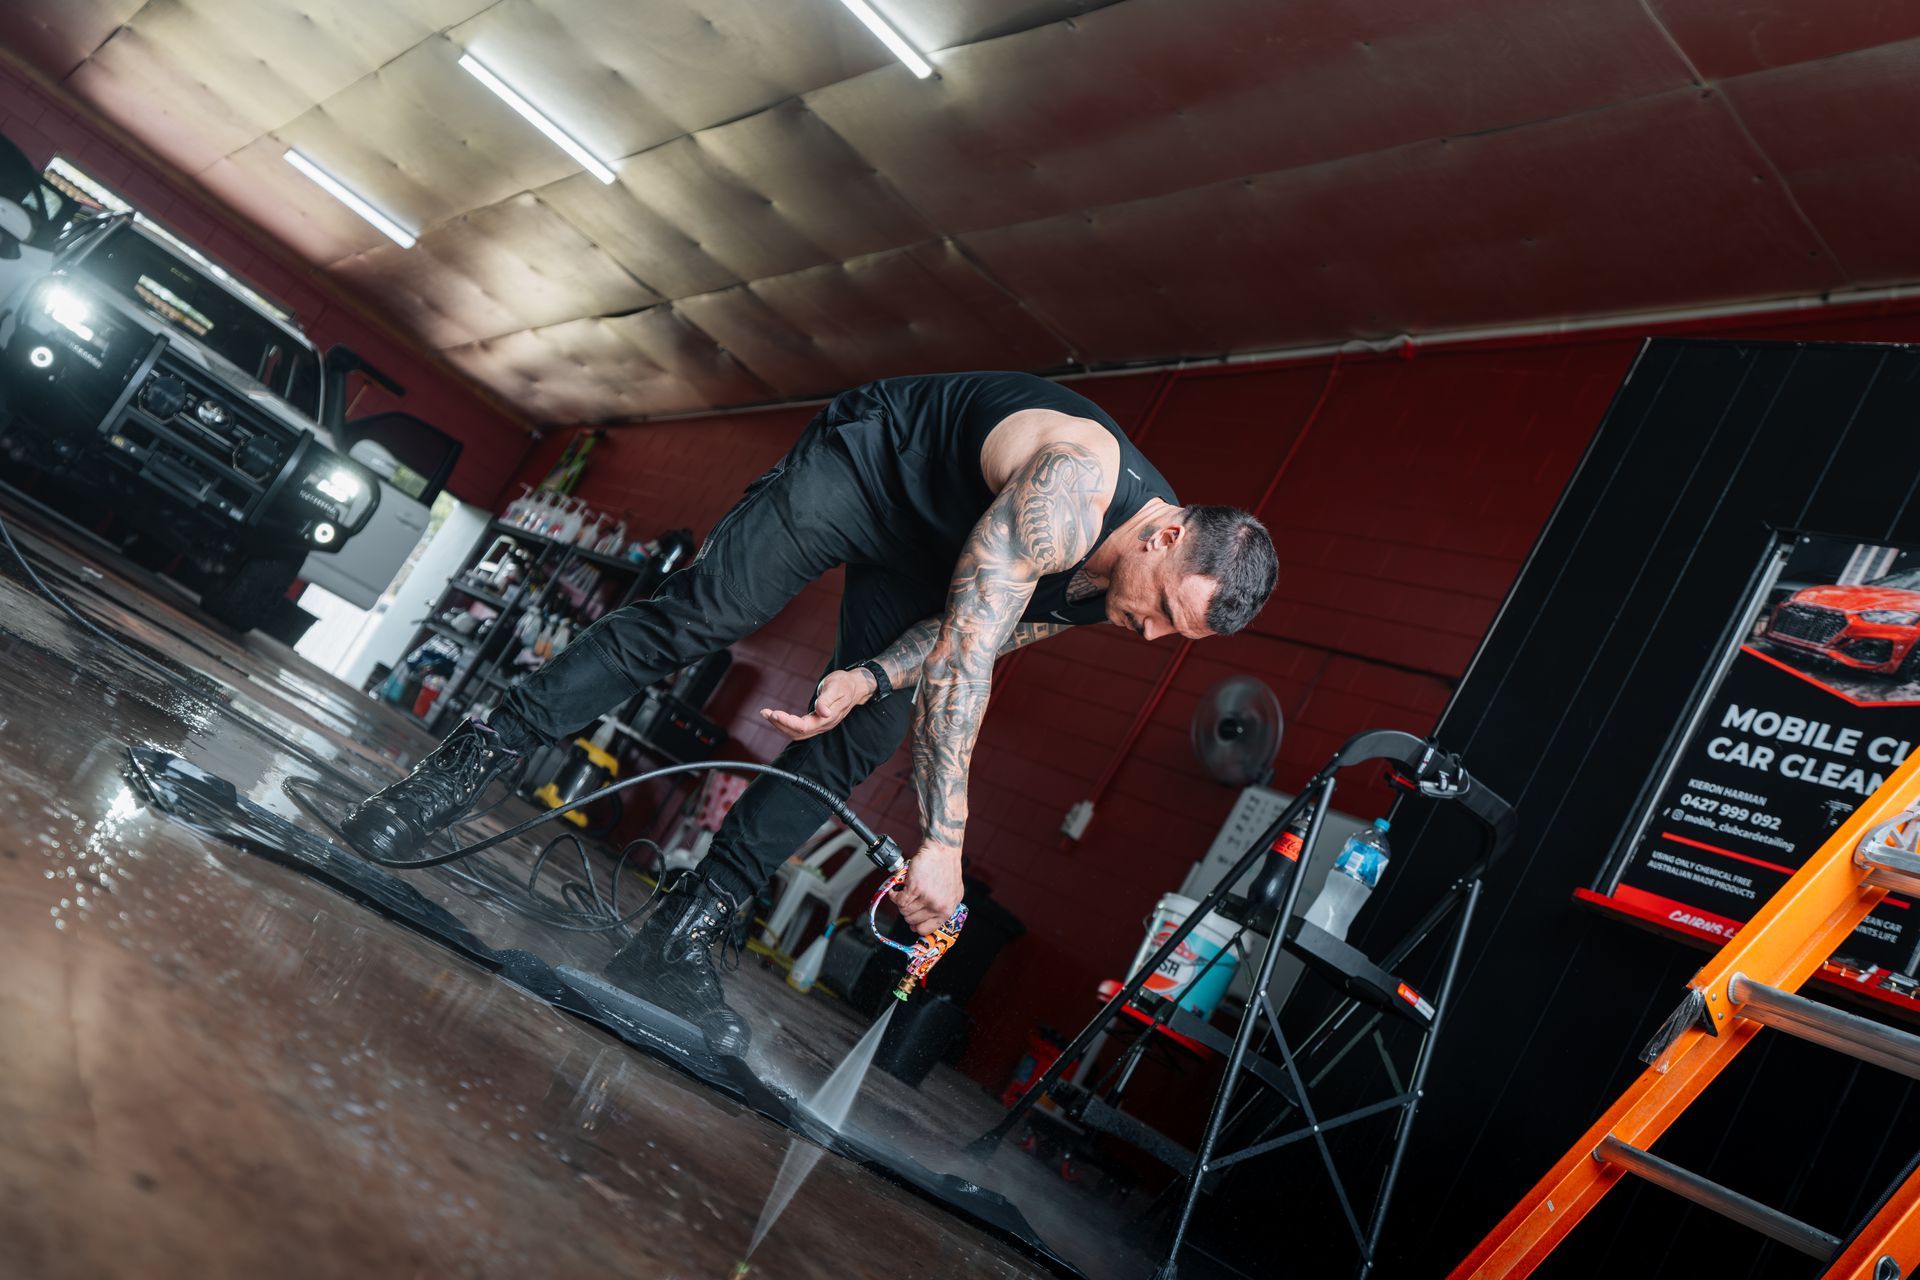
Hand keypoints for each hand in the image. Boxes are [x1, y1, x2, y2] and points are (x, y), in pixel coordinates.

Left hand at [761, 667, 875, 740]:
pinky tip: (777, 716)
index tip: (774, 713)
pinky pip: (799, 728)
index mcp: (827, 718)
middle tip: (765, 712)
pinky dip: (786, 724)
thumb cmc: (845, 684)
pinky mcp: (816, 722)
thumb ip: (828, 700)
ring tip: (766, 714)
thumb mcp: (836, 686)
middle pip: (797, 733)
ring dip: (780, 726)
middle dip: (779, 725)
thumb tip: (823, 712)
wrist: (855, 686)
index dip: (787, 722)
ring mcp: (820, 725)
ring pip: (797, 733)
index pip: (804, 726)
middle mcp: (823, 725)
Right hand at [892, 841, 962, 935]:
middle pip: (911, 920)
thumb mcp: (953, 894)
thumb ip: (942, 908)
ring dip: (900, 902)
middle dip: (907, 911)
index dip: (916, 926)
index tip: (912, 922)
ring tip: (903, 893)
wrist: (942, 851)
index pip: (926, 929)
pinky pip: (898, 900)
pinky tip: (896, 890)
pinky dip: (893, 895)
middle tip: (908, 901)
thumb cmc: (947, 868)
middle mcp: (937, 906)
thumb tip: (930, 920)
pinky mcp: (915, 888)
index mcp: (946, 910)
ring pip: (904, 910)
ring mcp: (926, 898)